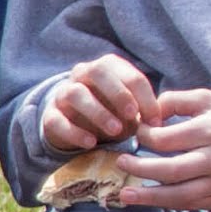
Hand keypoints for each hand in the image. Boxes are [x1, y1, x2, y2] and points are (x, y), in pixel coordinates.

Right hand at [36, 54, 158, 155]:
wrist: (76, 126)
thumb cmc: (112, 114)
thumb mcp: (130, 110)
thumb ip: (144, 111)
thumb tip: (159, 121)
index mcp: (108, 68)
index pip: (129, 74)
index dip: (146, 97)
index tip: (156, 121)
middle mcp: (83, 74)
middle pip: (97, 72)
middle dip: (119, 93)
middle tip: (134, 116)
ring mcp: (64, 94)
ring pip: (76, 93)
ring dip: (98, 112)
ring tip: (115, 131)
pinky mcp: (51, 116)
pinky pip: (58, 120)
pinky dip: (75, 132)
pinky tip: (91, 143)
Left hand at [115, 87, 210, 209]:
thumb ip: (177, 100)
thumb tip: (148, 110)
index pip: (168, 139)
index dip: (146, 136)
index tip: (138, 132)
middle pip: (170, 170)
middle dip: (141, 168)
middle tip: (121, 162)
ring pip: (179, 196)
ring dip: (149, 197)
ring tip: (125, 194)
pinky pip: (189, 205)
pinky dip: (167, 204)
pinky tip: (149, 200)